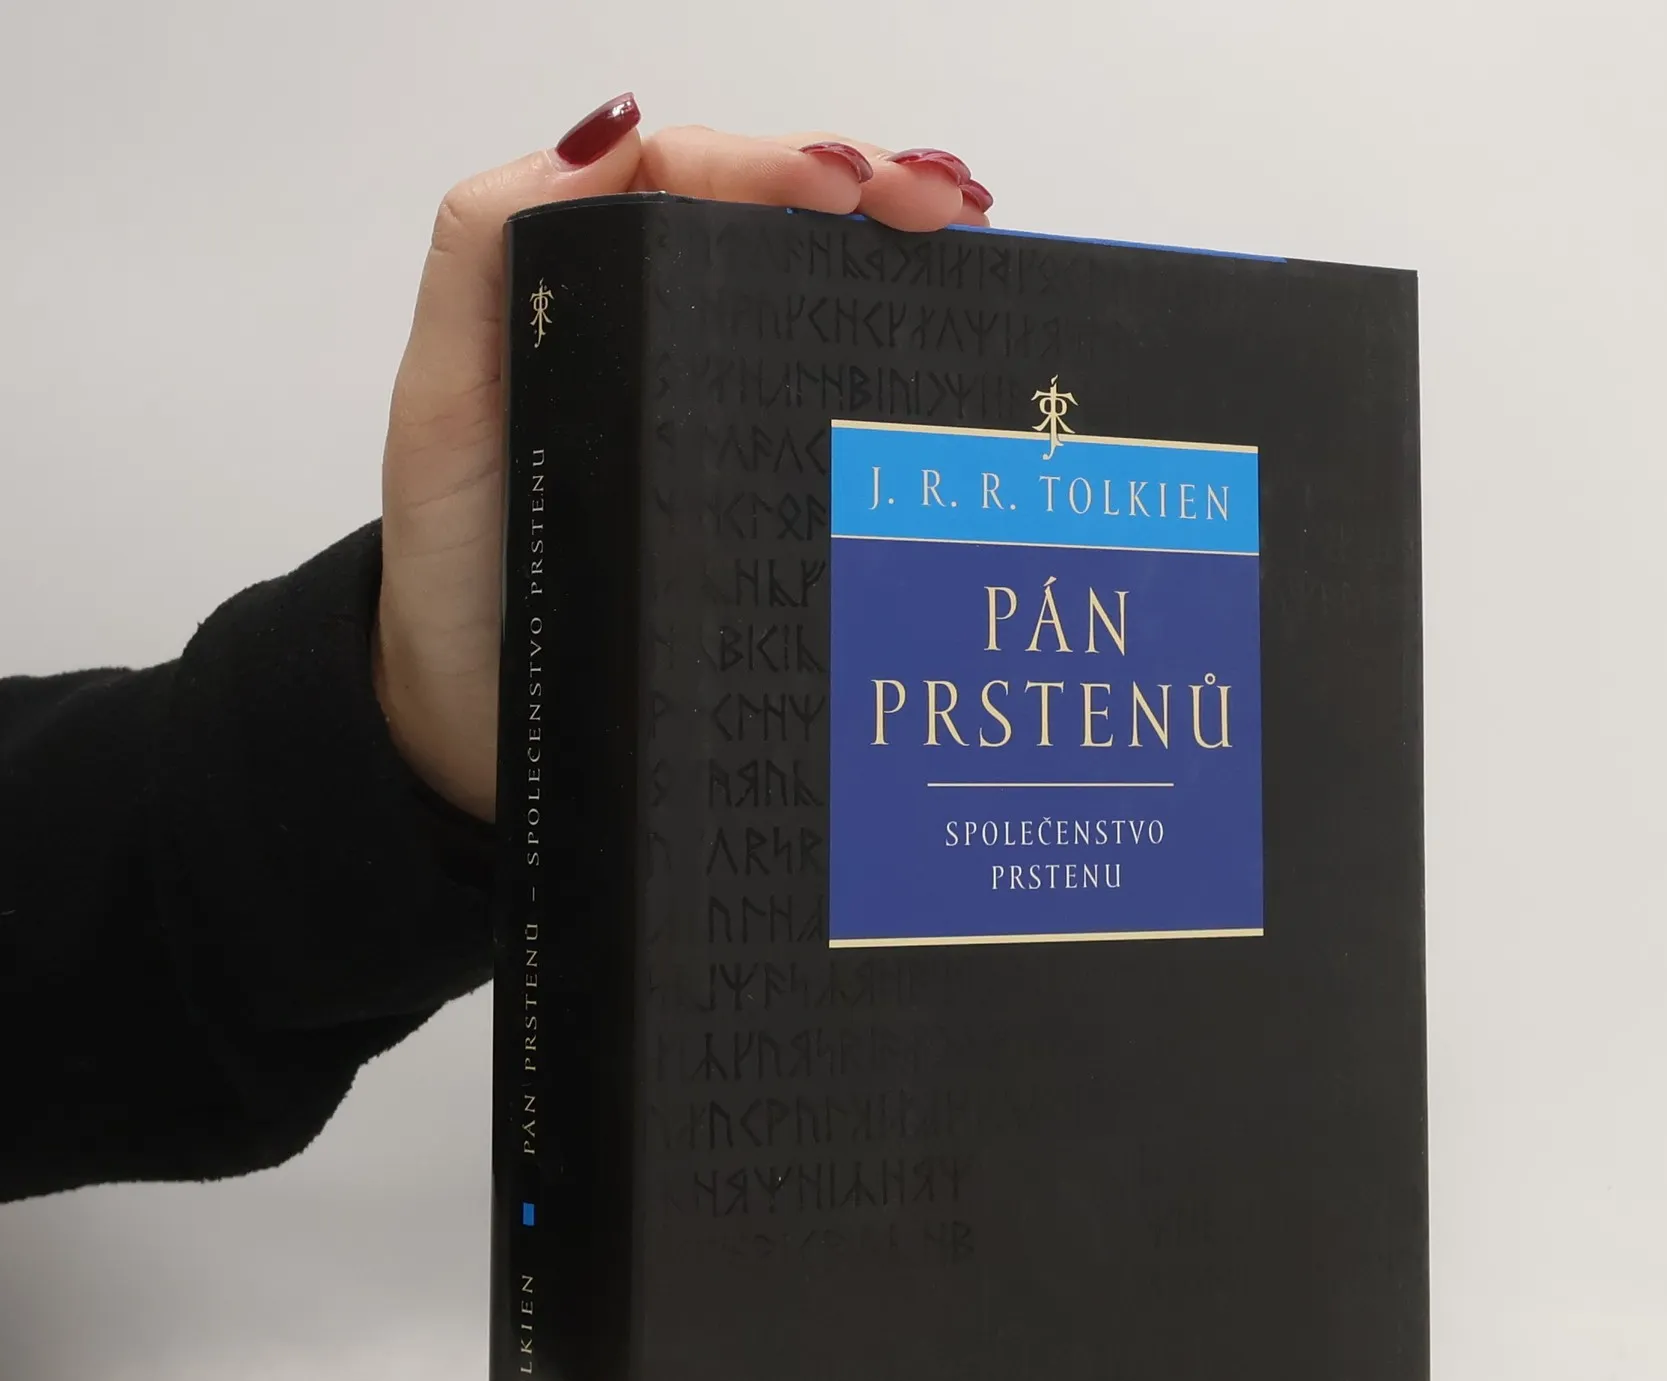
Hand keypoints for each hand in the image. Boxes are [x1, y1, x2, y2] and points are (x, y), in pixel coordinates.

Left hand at [371, 95, 991, 820]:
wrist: (479, 713)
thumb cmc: (458, 564)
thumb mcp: (447, 396)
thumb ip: (484, 256)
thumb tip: (606, 136)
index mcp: (593, 288)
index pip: (695, 180)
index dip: (777, 164)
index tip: (852, 189)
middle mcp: (667, 335)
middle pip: (779, 229)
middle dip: (871, 190)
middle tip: (948, 207)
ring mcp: (719, 416)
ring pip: (818, 310)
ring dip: (900, 268)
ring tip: (974, 253)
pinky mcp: (756, 495)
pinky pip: (828, 415)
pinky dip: (895, 376)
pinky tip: (951, 368)